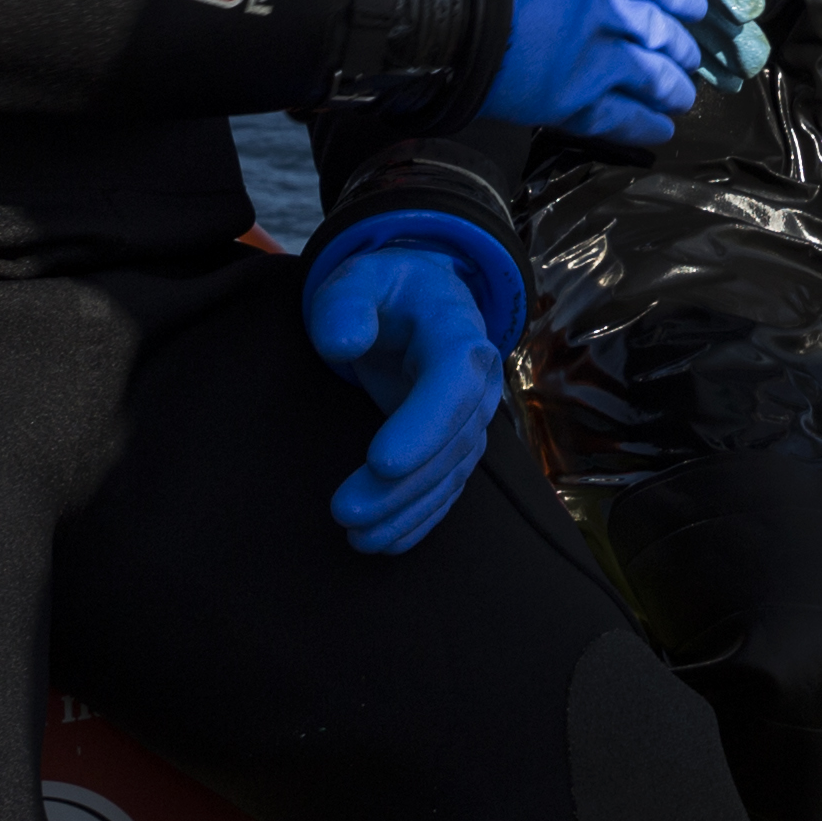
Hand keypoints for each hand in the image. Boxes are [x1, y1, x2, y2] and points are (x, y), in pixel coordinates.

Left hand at [299, 220, 517, 553]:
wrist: (421, 301)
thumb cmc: (386, 290)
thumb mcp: (360, 277)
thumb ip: (346, 302)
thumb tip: (343, 342)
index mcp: (458, 335)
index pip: (453, 382)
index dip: (424, 426)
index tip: (381, 462)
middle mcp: (478, 382)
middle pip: (452, 442)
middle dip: (403, 485)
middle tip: (346, 512)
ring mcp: (471, 419)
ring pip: (450, 474)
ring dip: (407, 511)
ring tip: (358, 538)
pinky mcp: (457, 444)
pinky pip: (446, 488)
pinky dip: (419, 519)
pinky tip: (386, 543)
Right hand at [482, 0, 704, 147]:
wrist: (443, 12)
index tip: (694, 10)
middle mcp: (607, 15)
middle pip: (663, 33)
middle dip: (680, 48)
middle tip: (686, 59)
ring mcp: (594, 61)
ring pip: (654, 79)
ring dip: (673, 89)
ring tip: (681, 98)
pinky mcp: (573, 102)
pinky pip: (623, 118)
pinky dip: (647, 126)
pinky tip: (661, 130)